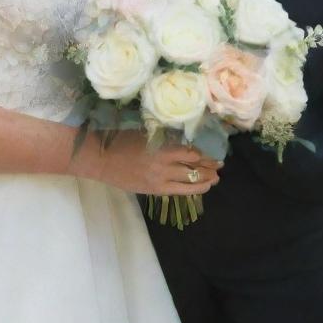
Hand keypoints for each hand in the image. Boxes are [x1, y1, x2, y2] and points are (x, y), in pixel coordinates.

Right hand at [83, 131, 222, 195]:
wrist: (101, 158)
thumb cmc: (120, 139)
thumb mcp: (144, 131)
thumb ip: (163, 136)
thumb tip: (182, 136)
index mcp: (162, 144)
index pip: (192, 150)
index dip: (206, 152)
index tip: (215, 150)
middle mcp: (165, 161)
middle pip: (195, 165)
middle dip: (210, 165)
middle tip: (220, 164)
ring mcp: (161, 177)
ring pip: (191, 179)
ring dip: (207, 178)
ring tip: (216, 177)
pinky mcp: (156, 189)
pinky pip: (181, 191)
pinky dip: (195, 189)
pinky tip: (204, 187)